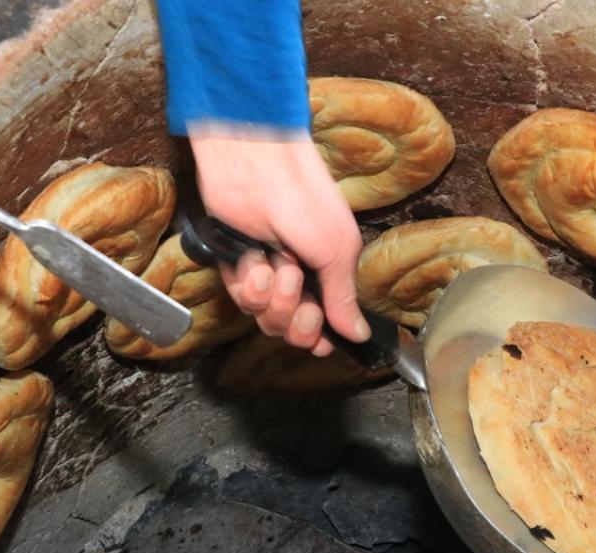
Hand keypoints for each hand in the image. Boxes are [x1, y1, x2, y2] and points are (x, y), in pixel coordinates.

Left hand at [189, 130, 369, 355]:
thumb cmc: (305, 200)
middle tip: (300, 294)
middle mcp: (296, 275)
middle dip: (296, 318)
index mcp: (326, 271)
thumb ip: (344, 299)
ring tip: (278, 265)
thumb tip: (359, 334)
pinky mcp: (236, 264)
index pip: (322, 322)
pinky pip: (240, 297)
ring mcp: (266, 270)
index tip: (318, 341)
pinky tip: (256, 259)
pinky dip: (248, 283)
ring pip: (264, 316)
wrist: (258, 169)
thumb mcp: (338, 251)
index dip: (317, 336)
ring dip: (273, 296)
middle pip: (291, 327)